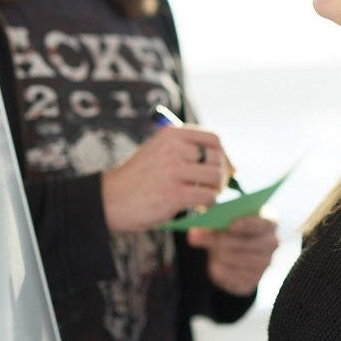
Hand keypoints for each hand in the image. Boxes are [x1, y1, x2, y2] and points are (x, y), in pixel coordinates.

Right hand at [100, 126, 230, 232]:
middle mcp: (173, 149)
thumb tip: (231, 165)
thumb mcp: (159, 151)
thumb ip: (188, 152)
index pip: (213, 139)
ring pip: (215, 177)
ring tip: (203, 196)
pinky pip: (207, 197)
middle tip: (213, 187)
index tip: (224, 168)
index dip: (224, 155)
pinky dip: (208, 203)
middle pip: (217, 159)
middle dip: (221, 175)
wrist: (109, 199)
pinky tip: (197, 206)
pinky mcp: (173, 194)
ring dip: (214, 190)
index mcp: (171, 134)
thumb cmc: (139, 178)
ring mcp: (173, 171)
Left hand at [187, 216, 279, 295]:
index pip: (262, 222)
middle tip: (193, 236)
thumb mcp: (223, 217)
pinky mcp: (252, 282)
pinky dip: (218, 270)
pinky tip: (215, 264)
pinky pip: (230, 277)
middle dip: (218, 240)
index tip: (231, 225)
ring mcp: (264, 265)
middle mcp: (272, 243)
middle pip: (245, 243)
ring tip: (209, 251)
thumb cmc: (228, 228)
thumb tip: (194, 234)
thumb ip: (212, 219)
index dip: (247, 224)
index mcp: (269, 221)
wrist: (233, 251)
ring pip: (235, 260)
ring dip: (217, 255)